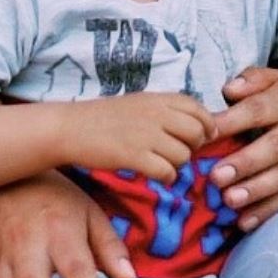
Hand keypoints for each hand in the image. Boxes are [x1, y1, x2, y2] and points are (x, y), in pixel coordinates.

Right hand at [68, 92, 213, 182]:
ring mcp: (146, 135)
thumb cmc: (105, 117)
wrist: (70, 128)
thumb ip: (167, 110)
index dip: (207, 125)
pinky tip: (159, 176)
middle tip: (180, 152)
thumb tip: (200, 125)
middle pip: (197, 133)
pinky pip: (167, 172)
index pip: (199, 109)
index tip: (204, 136)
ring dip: (178, 164)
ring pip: (184, 155)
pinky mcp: (134, 156)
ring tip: (164, 164)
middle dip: (194, 147)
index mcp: (158, 99)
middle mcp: (156, 114)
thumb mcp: (139, 103)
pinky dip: (167, 177)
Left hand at [209, 68, 277, 228]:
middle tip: (217, 175)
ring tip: (229, 200)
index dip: (233, 120)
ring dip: (255, 191)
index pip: (259, 110)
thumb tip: (227, 89)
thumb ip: (255, 79)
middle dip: (245, 163)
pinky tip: (245, 222)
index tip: (206, 131)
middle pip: (273, 148)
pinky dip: (267, 212)